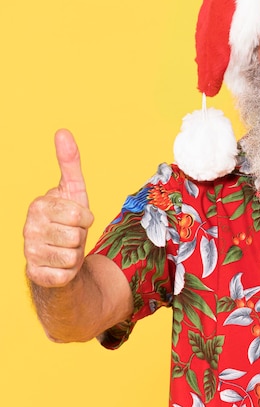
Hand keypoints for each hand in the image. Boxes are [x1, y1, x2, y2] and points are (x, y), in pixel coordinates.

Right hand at [24, 129, 93, 287]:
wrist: (60, 254)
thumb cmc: (69, 219)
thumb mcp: (74, 190)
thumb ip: (69, 162)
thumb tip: (62, 131)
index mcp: (38, 205)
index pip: (79, 214)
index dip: (86, 218)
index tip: (78, 218)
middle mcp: (28, 229)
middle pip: (75, 235)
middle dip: (81, 236)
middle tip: (73, 235)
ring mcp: (28, 252)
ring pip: (71, 256)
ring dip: (75, 254)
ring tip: (67, 249)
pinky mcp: (34, 275)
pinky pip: (65, 274)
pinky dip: (69, 272)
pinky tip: (60, 266)